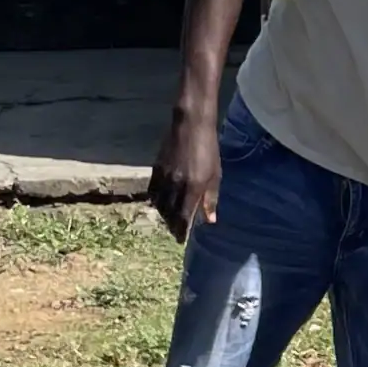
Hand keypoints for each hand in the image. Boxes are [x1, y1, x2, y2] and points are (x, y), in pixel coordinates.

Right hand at [148, 111, 220, 241]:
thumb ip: (211, 199)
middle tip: (175, 231)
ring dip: (163, 214)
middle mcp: (176, 185)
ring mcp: (164, 177)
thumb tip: (209, 220)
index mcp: (193, 188)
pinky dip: (155, 200)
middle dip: (172, 224)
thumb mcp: (215, 175)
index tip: (180, 239)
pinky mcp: (156, 169)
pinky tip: (159, 203)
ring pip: (159, 203)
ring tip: (168, 219)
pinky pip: (152, 191)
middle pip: (169, 213)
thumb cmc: (208, 150)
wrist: (190, 126)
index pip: (183, 216)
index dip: (181, 230)